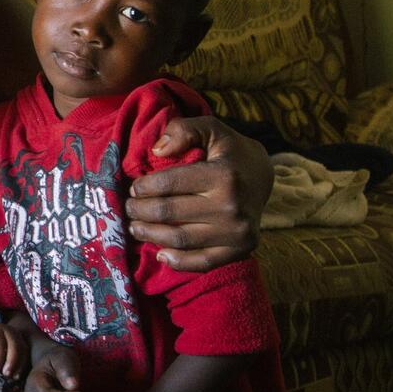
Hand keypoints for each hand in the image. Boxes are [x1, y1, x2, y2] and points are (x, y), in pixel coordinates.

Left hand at [0, 317, 28, 376]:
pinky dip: (23, 364)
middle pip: (14, 344)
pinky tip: (17, 375)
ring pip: (23, 349)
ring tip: (13, 377)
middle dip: (12, 361)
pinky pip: (26, 353)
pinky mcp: (22, 342)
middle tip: (6, 374)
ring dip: (19, 364)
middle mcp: (8, 330)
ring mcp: (17, 336)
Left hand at [126, 117, 273, 270]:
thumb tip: (157, 150)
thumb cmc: (231, 152)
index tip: (134, 187)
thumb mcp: (212, 129)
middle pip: (170, 213)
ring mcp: (237, 232)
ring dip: (150, 235)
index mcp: (224, 175)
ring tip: (136, 227)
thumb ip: (184, 130)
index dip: (145, 186)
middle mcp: (231, 207)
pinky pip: (202, 263)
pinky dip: (177, 261)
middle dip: (140, 211)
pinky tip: (160, 254)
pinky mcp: (240, 250)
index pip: (170, 183)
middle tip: (129, 208)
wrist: (264, 178)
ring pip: (180, 240)